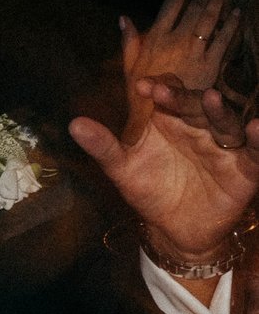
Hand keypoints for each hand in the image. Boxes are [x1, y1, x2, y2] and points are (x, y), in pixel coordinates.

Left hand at [74, 0, 258, 260]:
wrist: (174, 229)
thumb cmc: (150, 190)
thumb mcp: (122, 169)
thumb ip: (103, 146)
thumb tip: (73, 124)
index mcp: (171, 120)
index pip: (166, 95)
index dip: (155, 87)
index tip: (140, 85)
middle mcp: (200, 126)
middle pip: (194, 104)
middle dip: (181, 97)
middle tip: (163, 90)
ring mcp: (224, 145)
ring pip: (225, 122)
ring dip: (220, 110)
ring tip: (212, 97)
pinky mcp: (245, 168)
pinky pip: (256, 152)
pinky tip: (256, 127)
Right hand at [124, 0, 241, 101]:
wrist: (159, 129)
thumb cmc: (140, 101)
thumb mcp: (128, 71)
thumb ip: (128, 44)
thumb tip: (124, 18)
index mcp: (154, 40)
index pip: (171, 5)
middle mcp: (175, 42)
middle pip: (194, 10)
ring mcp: (195, 53)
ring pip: (210, 21)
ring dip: (218, 3)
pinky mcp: (211, 66)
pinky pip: (224, 40)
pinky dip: (231, 24)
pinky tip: (237, 14)